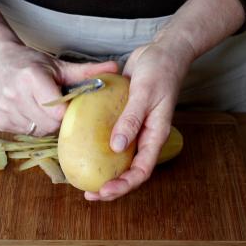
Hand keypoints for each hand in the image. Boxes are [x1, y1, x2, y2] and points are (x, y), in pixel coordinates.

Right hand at [0, 40, 117, 135]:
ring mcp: (4, 109)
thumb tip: (115, 69)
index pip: (57, 110)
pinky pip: (24, 133)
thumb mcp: (57, 65)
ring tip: (42, 108)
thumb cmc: (29, 62)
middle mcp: (14, 94)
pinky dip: (31, 126)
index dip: (67, 112)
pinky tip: (30, 112)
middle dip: (58, 120)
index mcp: (31, 78)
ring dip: (44, 124)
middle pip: (48, 124)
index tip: (69, 106)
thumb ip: (86, 71)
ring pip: (37, 131)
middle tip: (58, 108)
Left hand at [84, 38, 193, 200]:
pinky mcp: (125, 118)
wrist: (162, 51)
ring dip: (105, 171)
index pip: (142, 170)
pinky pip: (112, 138)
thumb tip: (116, 147)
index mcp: (155, 134)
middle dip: (112, 186)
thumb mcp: (144, 93)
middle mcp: (145, 136)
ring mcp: (135, 128)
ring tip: (84, 179)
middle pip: (130, 170)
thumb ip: (131, 119)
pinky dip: (99, 148)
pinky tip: (83, 150)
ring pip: (120, 158)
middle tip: (90, 194)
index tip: (105, 191)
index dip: (124, 185)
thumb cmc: (159, 70)